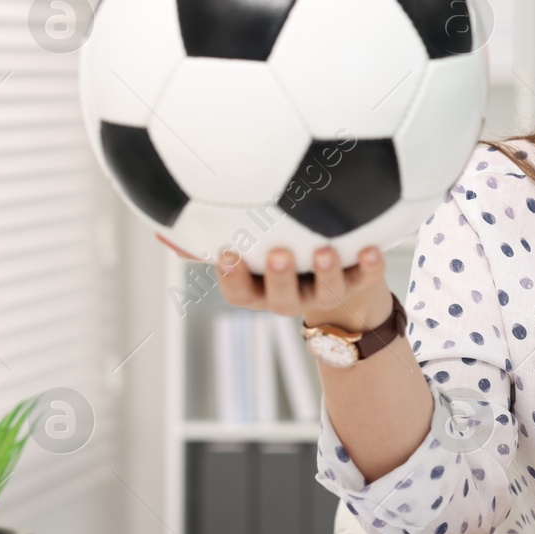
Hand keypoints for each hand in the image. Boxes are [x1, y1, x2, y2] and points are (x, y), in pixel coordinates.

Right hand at [208, 240, 392, 331]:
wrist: (339, 278)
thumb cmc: (281, 254)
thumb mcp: (247, 251)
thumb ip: (209, 241)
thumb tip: (162, 235)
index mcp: (260, 291)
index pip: (240, 293)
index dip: (233, 278)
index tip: (227, 253)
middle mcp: (291, 298)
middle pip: (282, 298)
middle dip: (279, 278)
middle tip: (278, 254)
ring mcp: (326, 294)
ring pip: (325, 292)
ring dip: (326, 274)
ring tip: (325, 252)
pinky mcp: (358, 284)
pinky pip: (366, 279)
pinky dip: (370, 266)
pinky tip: (372, 248)